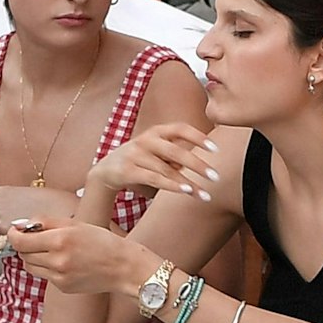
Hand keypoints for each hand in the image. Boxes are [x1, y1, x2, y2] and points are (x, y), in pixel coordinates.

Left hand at [10, 213, 153, 296]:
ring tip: (49, 249)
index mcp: (60, 240)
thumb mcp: (75, 223)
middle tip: (34, 237)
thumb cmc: (102, 241)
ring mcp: (59, 277)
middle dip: (25, 245)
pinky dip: (48, 267)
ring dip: (33, 257)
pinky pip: (45, 275)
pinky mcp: (62, 287)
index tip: (16, 230)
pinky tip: (64, 261)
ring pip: (30, 266)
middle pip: (23, 254)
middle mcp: (57, 261)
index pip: (21, 241)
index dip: (14, 234)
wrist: (123, 267)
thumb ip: (46, 222)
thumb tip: (21, 225)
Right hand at [88, 121, 222, 202]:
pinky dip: (171, 186)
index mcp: (157, 132)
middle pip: (176, 151)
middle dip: (198, 165)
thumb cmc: (141, 162)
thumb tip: (204, 165)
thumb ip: (178, 156)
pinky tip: (186, 191)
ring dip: (188, 183)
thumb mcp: (159, 154)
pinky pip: (154, 178)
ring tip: (204, 194)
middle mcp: (147, 140)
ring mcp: (135, 154)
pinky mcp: (127, 170)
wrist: (106, 171)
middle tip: (215, 177)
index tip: (216, 149)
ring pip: (166, 169)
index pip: (181, 128)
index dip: (199, 137)